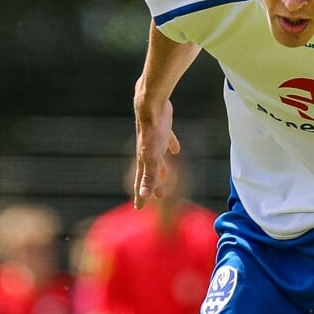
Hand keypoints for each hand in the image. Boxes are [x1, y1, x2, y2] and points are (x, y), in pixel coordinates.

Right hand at [133, 80, 181, 208]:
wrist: (151, 105)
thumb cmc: (151, 132)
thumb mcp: (152, 157)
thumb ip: (149, 176)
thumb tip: (144, 195)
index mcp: (144, 160)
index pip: (141, 183)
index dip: (140, 196)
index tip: (138, 208)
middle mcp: (147, 152)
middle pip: (151, 173)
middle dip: (154, 185)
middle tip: (159, 198)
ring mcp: (155, 141)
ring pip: (158, 159)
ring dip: (162, 169)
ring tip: (166, 176)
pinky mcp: (163, 130)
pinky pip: (167, 142)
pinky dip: (171, 147)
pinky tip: (175, 150)